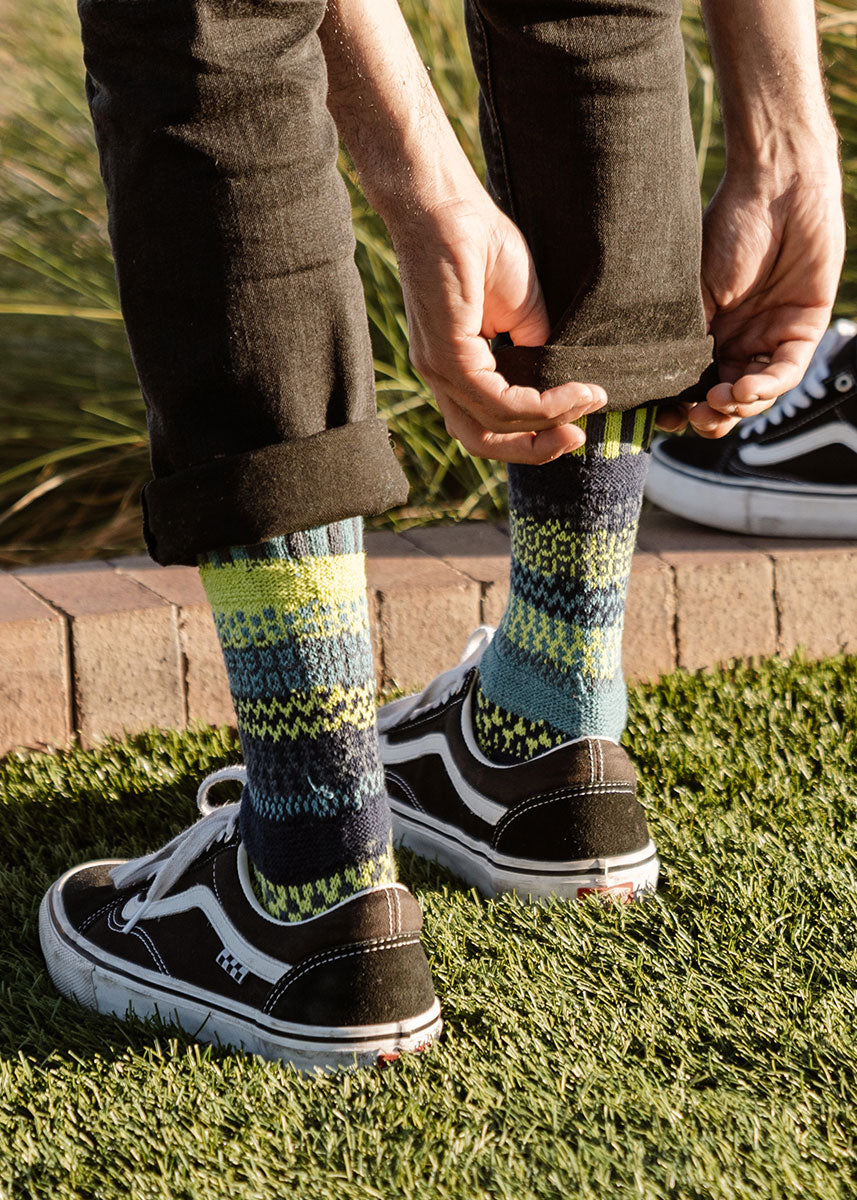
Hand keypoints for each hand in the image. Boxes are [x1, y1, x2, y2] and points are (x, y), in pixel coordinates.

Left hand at [388, 194, 606, 463]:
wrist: (449, 203)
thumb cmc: (482, 243)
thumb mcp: (523, 308)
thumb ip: (536, 348)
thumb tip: (558, 379)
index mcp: (455, 369)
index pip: (487, 423)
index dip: (533, 433)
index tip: (577, 421)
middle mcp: (441, 376)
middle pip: (482, 440)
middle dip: (533, 449)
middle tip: (576, 439)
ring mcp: (439, 368)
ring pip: (490, 425)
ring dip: (543, 426)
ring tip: (583, 411)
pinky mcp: (446, 354)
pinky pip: (496, 398)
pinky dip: (539, 403)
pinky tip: (571, 391)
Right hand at [658, 169, 844, 438]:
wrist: (777, 188)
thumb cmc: (729, 228)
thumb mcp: (695, 291)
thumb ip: (685, 335)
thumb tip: (659, 382)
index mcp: (709, 333)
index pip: (695, 384)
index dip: (681, 407)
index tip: (663, 419)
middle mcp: (740, 341)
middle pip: (726, 399)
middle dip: (710, 417)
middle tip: (694, 417)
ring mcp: (772, 337)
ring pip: (756, 394)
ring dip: (737, 406)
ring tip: (719, 400)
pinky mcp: (804, 329)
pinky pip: (786, 372)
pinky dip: (765, 386)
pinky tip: (744, 388)